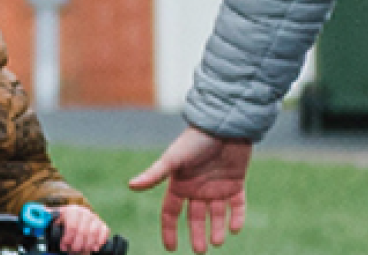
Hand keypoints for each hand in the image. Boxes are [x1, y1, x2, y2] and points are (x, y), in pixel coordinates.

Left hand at [53, 205, 109, 253]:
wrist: (75, 216)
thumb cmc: (63, 220)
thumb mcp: (54, 218)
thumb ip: (48, 217)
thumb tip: (41, 211)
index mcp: (71, 210)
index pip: (72, 226)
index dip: (68, 239)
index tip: (64, 246)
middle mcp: (84, 212)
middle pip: (83, 232)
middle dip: (77, 245)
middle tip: (72, 251)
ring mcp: (94, 218)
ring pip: (93, 233)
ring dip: (87, 245)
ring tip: (81, 251)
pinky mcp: (102, 223)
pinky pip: (104, 231)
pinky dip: (100, 241)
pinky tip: (94, 248)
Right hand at [127, 126, 252, 252]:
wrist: (225, 125)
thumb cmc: (196, 140)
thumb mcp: (174, 159)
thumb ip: (155, 174)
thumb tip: (131, 185)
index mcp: (180, 184)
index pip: (171, 212)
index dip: (169, 230)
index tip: (172, 248)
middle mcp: (197, 188)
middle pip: (195, 218)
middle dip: (197, 235)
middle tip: (200, 250)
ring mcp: (217, 186)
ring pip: (216, 214)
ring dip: (216, 229)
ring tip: (217, 242)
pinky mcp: (236, 182)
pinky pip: (237, 205)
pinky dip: (236, 217)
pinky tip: (235, 228)